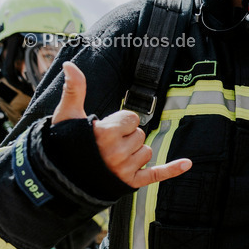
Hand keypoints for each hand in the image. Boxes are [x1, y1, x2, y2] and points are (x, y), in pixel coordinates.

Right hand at [52, 62, 191, 187]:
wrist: (61, 177)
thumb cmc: (64, 143)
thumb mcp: (67, 114)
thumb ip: (74, 88)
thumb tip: (70, 64)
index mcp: (105, 134)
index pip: (132, 118)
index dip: (120, 122)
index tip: (104, 130)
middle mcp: (117, 153)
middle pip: (140, 135)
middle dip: (126, 137)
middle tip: (105, 145)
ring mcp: (124, 170)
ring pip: (146, 151)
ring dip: (134, 152)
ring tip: (112, 157)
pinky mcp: (130, 183)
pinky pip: (156, 174)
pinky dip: (172, 170)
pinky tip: (186, 163)